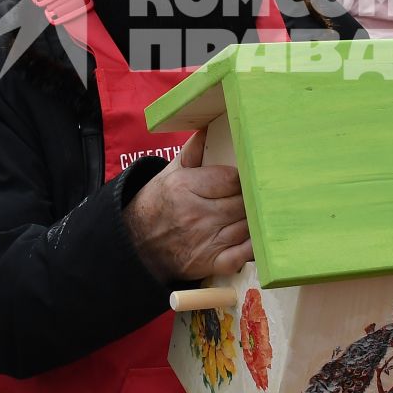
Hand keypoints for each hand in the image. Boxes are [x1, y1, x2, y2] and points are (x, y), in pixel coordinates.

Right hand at [121, 133, 250, 282]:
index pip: (232, 179)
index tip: (246, 178)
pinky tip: (257, 237)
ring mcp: (204, 241)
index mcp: (184, 187)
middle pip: (242, 202)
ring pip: (246, 225)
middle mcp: (195, 214)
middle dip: (251, 198)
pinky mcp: (209, 263)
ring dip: (254, 219)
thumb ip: (192, 152)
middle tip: (256, 195)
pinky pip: (243, 254)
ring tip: (257, 213)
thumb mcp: (169, 174)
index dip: (243, 177)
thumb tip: (208, 129)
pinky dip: (254, 246)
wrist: (135, 244)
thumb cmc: (156, 205)